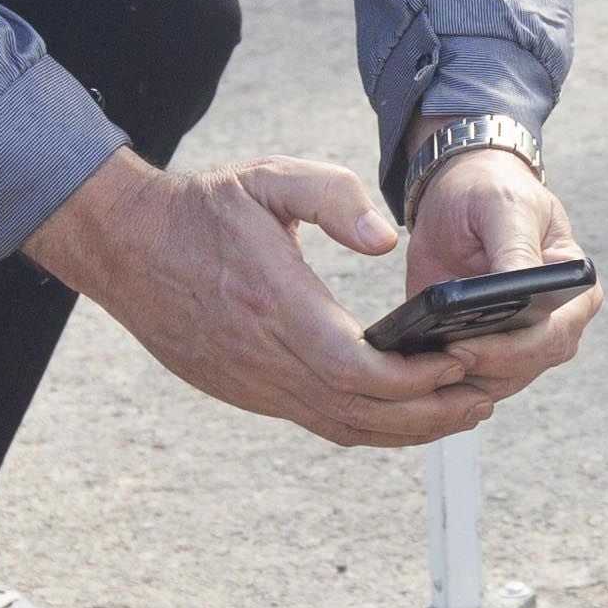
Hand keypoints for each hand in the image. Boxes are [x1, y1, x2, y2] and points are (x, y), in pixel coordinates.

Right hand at [23, 149, 507, 446]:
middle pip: (360, 411)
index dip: (413, 377)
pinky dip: (368, 427)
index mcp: (274, 305)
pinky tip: (402, 416)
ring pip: (341, 427)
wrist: (126, 246)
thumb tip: (385, 240)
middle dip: (429, 413)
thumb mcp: (269, 178)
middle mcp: (263, 358)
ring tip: (459, 414)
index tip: (458, 362)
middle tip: (482, 400)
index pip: (355, 367)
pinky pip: (317, 422)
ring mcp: (252, 384)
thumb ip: (335, 197)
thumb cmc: (203, 209)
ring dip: (406, 429)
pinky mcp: (245, 393)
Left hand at [397, 146, 601, 412]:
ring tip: (415, 369)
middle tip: (432, 356)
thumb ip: (516, 249)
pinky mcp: (484, 352)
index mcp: (575, 291)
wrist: (458, 197)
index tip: (464, 346)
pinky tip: (410, 370)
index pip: (554, 335)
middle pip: (525, 367)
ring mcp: (519, 345)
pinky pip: (466, 381)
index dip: (512, 350)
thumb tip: (519, 289)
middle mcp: (555, 326)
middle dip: (479, 367)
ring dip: (456, 380)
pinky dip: (440, 380)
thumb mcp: (505, 207)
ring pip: (495, 384)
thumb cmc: (491, 192)